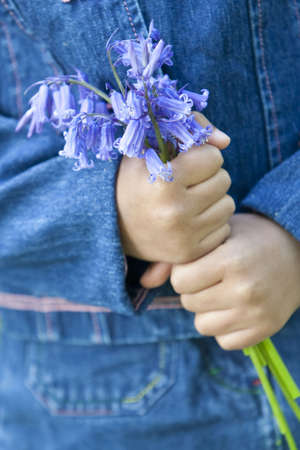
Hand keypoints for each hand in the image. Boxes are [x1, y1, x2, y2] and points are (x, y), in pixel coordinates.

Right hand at [116, 112, 233, 264]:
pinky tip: (189, 220)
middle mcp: (174, 211)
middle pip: (224, 180)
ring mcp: (183, 237)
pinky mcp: (189, 254)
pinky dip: (211, 222)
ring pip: (228, 205)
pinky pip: (224, 229)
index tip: (182, 163)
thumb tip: (226, 141)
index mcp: (162, 181)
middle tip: (184, 183)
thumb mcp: (148, 146)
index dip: (199, 156)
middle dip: (207, 177)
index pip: (213, 157)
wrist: (111, 226)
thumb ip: (189, 128)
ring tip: (186, 200)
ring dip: (212, 199)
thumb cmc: (133, 180)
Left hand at [170, 213, 299, 349]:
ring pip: (202, 325)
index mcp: (232, 260)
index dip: (185, 271)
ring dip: (206, 310)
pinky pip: (223, 341)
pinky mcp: (265, 330)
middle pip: (188, 302)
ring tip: (223, 292)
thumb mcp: (218, 234)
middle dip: (194, 290)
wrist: (298, 253)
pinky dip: (224, 328)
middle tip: (213, 276)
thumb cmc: (251, 238)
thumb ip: (178, 256)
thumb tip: (144, 282)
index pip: (180, 280)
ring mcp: (256, 314)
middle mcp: (244, 290)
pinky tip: (236, 308)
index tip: (198, 264)